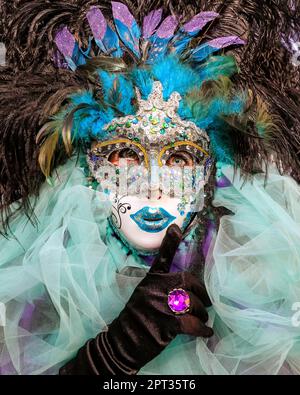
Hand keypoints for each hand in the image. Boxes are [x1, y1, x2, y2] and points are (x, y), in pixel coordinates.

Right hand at [59, 224, 212, 374]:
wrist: (122, 342)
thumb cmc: (137, 319)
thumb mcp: (144, 295)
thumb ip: (161, 287)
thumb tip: (185, 288)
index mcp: (151, 280)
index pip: (162, 258)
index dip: (169, 242)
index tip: (176, 227)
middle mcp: (155, 289)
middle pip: (187, 282)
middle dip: (201, 293)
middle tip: (206, 303)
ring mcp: (161, 306)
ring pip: (193, 303)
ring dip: (201, 314)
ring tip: (201, 319)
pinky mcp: (167, 324)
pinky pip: (193, 323)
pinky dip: (202, 329)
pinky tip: (205, 332)